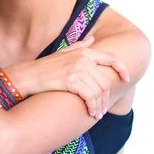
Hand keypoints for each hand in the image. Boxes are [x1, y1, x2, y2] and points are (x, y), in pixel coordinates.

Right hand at [9, 35, 129, 119]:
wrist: (27, 76)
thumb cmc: (44, 67)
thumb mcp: (63, 53)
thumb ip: (79, 46)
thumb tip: (93, 39)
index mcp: (84, 51)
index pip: (111, 58)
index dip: (122, 68)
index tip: (126, 79)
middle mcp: (83, 58)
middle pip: (105, 81)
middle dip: (106, 98)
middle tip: (102, 110)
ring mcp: (78, 68)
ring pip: (99, 91)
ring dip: (99, 106)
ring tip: (96, 115)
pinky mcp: (71, 80)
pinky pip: (90, 96)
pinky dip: (92, 107)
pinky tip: (90, 113)